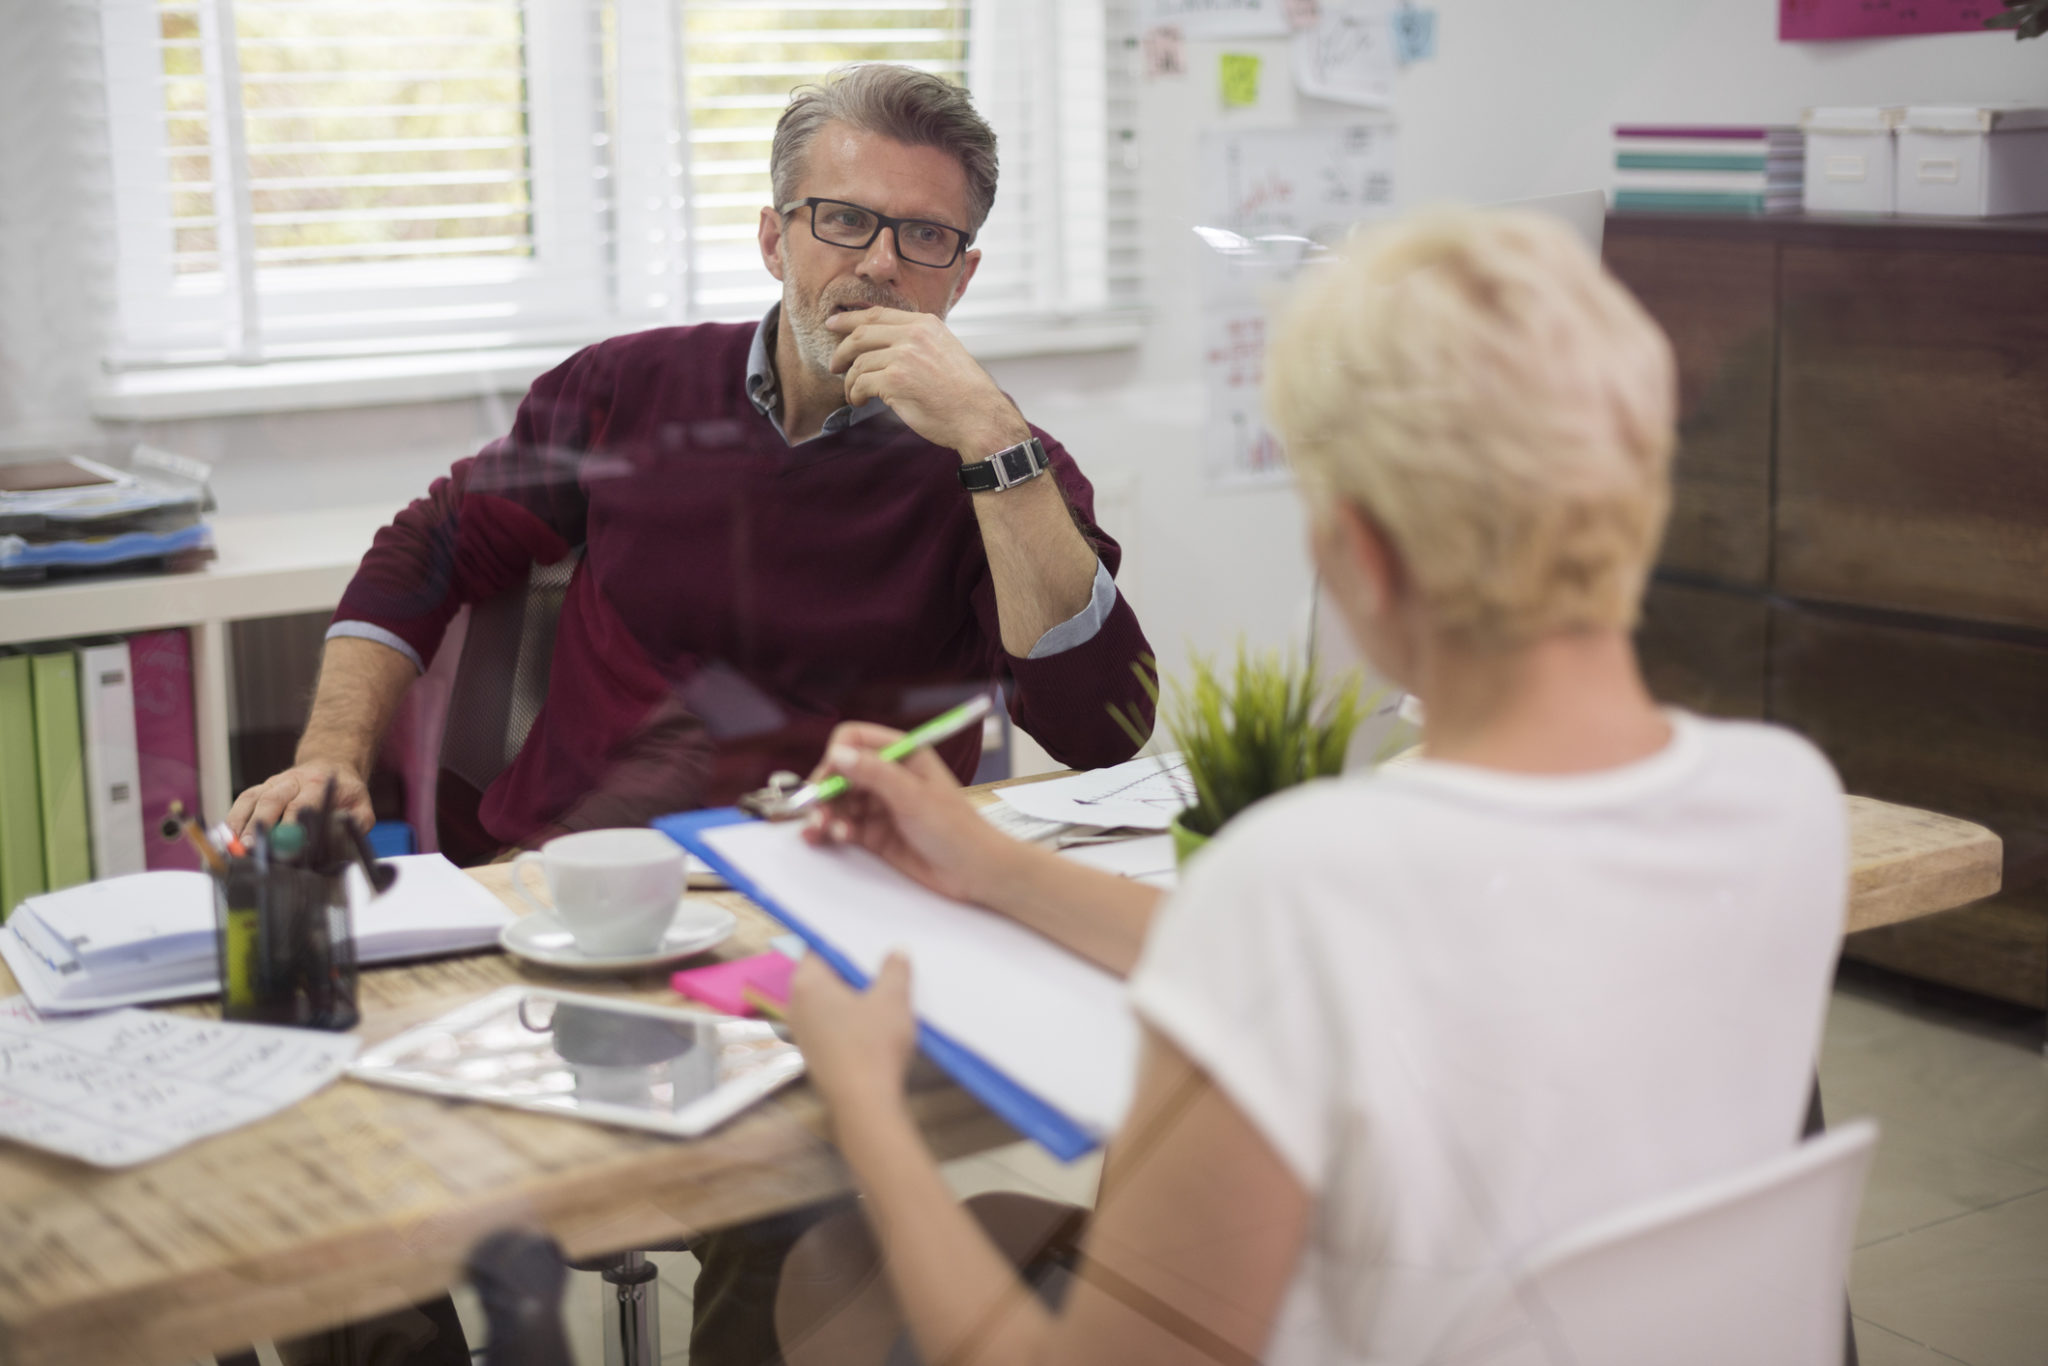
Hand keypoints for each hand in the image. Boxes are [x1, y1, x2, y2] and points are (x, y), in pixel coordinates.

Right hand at [226, 761, 372, 840]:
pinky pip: (243, 801)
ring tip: (234, 847)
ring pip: (252, 798)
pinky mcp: (260, 789)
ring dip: (241, 822)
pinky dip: (233, 818)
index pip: (301, 804)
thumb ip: (356, 822)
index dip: (290, 824)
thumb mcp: (360, 807)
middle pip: (271, 799)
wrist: (330, 766)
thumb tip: (342, 836)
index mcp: (318, 784)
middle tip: (249, 847)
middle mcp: (292, 781)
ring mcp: (273, 783)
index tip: (283, 845)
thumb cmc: (344, 794)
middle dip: (259, 824)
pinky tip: (228, 838)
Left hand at [789, 952, 918, 1110]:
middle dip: (850, 969)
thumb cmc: (873, 1044)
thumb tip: (896, 952)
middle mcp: (796, 1006)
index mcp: (807, 984)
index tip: (867, 937)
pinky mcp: (815, 1054)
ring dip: (852, 996)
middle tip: (880, 959)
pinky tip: (874, 1022)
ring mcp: (803, 1033)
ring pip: (828, 1002)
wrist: (864, 1103)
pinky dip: (849, 1018)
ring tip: (883, 989)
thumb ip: (894, 969)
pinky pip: (831, 1024)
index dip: (845, 941)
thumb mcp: (893, 999)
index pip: (819, 949)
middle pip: (823, 976)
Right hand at [802, 722, 1015, 904]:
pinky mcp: (874, 833)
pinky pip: (843, 826)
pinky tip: (831, 837)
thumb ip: (874, 774)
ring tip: (821, 829)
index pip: (855, 739)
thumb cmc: (956, 828)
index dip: (837, 755)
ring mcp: (880, 805)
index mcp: (902, 755)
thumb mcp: (913, 796)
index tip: (829, 776)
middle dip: (824, 790)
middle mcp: (888, 776)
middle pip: (840, 772)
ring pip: (838, 801)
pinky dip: (832, 830)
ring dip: (825, 813)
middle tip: (816, 809)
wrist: (975, 872)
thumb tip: (838, 755)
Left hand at [826, 308, 1027, 458]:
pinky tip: (860, 401)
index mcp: (925, 324)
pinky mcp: (894, 381)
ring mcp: (902, 357)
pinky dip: (855, 394)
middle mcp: (912, 335)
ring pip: (859, 363)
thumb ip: (917, 341)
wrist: (978, 416)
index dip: (850, 318)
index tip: (833, 323)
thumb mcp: (944, 350)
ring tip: (853, 394)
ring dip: (850, 381)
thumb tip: (886, 345)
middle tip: (834, 365)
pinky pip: (860, 384)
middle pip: (861, 334)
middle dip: (841, 350)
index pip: (878, 314)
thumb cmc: (963, 392)